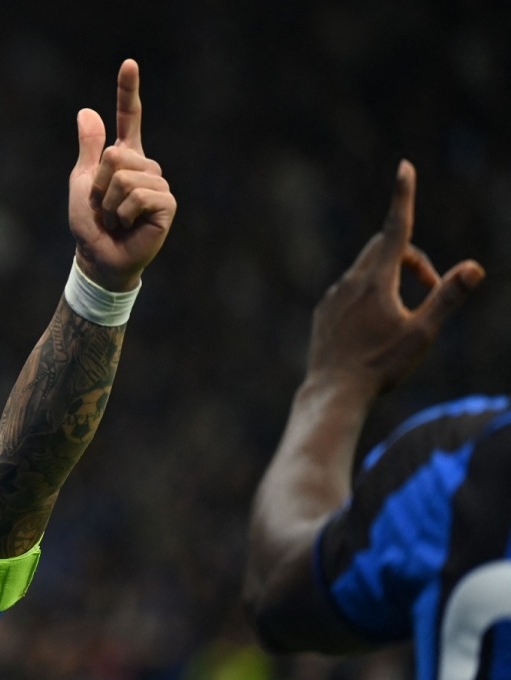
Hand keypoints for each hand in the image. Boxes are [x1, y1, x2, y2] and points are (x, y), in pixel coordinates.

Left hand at [69, 58, 175, 291]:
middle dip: (100, 185)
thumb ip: (88, 150)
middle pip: (115, 155)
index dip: (128, 91)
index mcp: (125, 158)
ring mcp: (159, 185)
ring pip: (125, 176)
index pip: (129, 118)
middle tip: (105, 208)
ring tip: (116, 219)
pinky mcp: (167, 204)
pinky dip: (124, 213)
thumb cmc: (91, 224)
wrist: (98, 257)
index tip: (128, 63)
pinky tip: (128, 225)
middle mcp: (146, 167)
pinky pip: (138, 195)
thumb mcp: (82, 183)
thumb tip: (86, 111)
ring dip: (111, 203)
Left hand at [307, 161, 484, 396]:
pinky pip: (349, 292)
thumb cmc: (380, 365)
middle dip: (412, 259)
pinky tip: (374, 330)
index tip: (404, 167)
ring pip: (366, 272)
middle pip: (384, 250)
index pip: (395, 228)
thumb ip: (447, 297)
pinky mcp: (323, 312)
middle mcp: (349, 281)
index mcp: (375, 280)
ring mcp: (332, 297)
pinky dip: (369, 297)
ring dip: (391, 281)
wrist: (333, 393)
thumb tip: (475, 267)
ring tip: (402, 318)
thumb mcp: (422, 333)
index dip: (403, 197)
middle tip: (430, 289)